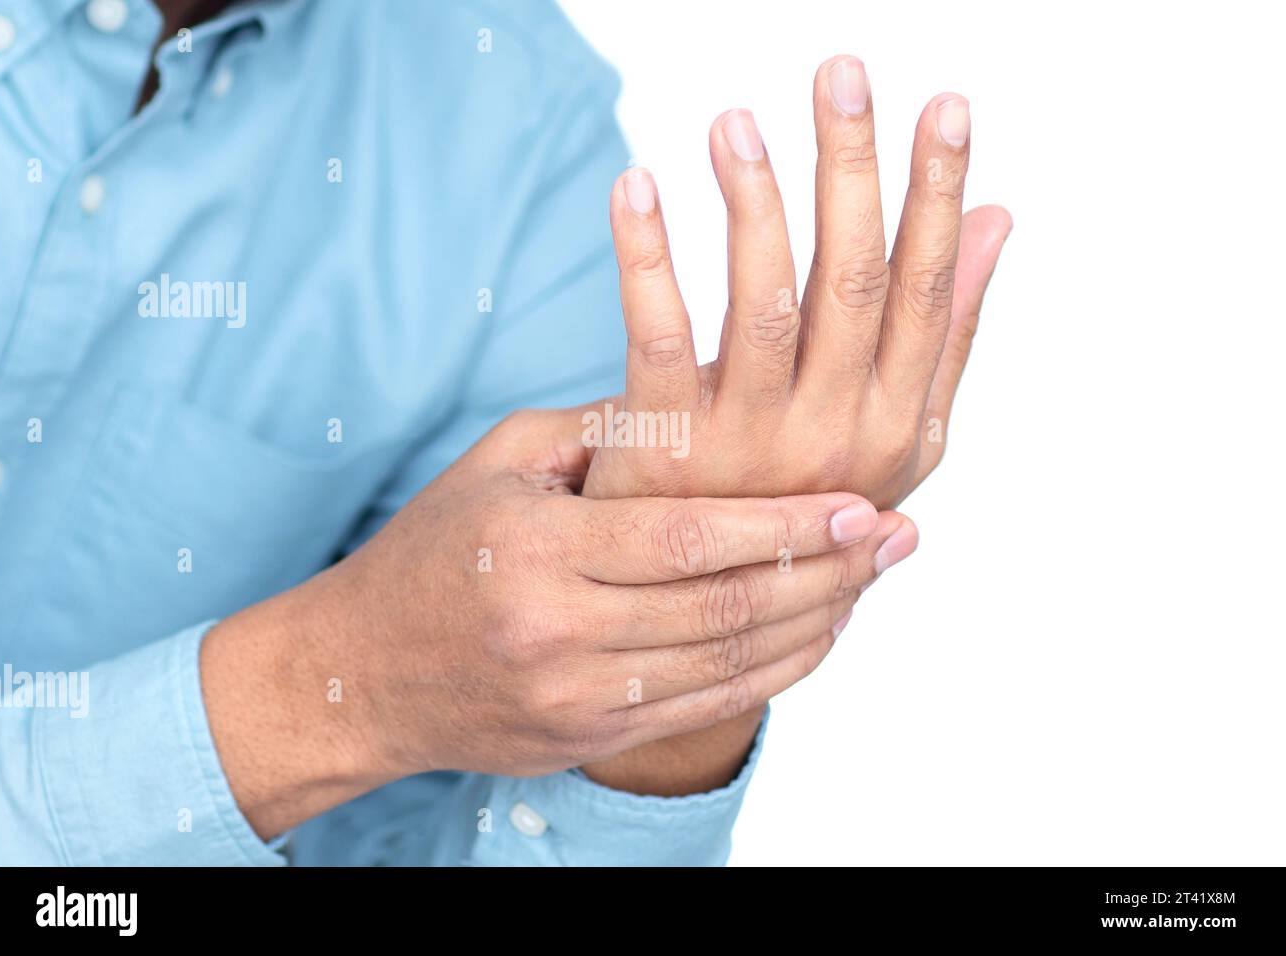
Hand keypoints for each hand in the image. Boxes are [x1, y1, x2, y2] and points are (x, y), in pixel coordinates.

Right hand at [201, 405, 900, 835]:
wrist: (362, 671)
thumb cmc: (435, 548)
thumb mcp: (503, 462)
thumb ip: (607, 430)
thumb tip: (714, 382)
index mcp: (538, 547)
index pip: (688, 537)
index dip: (784, 524)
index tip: (859, 502)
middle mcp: (559, 630)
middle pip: (725, 607)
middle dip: (827, 572)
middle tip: (898, 536)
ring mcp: (576, 696)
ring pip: (729, 665)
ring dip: (816, 622)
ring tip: (874, 578)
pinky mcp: (588, 737)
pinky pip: (706, 708)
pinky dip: (774, 672)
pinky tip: (818, 633)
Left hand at [579, 56, 1010, 793]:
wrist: (708, 614)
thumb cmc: (805, 502)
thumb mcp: (893, 431)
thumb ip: (943, 331)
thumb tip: (998, 221)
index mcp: (898, 425)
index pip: (927, 291)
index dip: (937, 196)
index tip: (944, 107)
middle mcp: (837, 438)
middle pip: (851, 282)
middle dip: (852, 172)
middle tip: (841, 75)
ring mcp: (753, 448)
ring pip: (763, 303)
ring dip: (754, 203)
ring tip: (736, 120)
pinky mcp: (671, 451)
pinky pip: (659, 338)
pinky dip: (647, 258)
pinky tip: (635, 187)